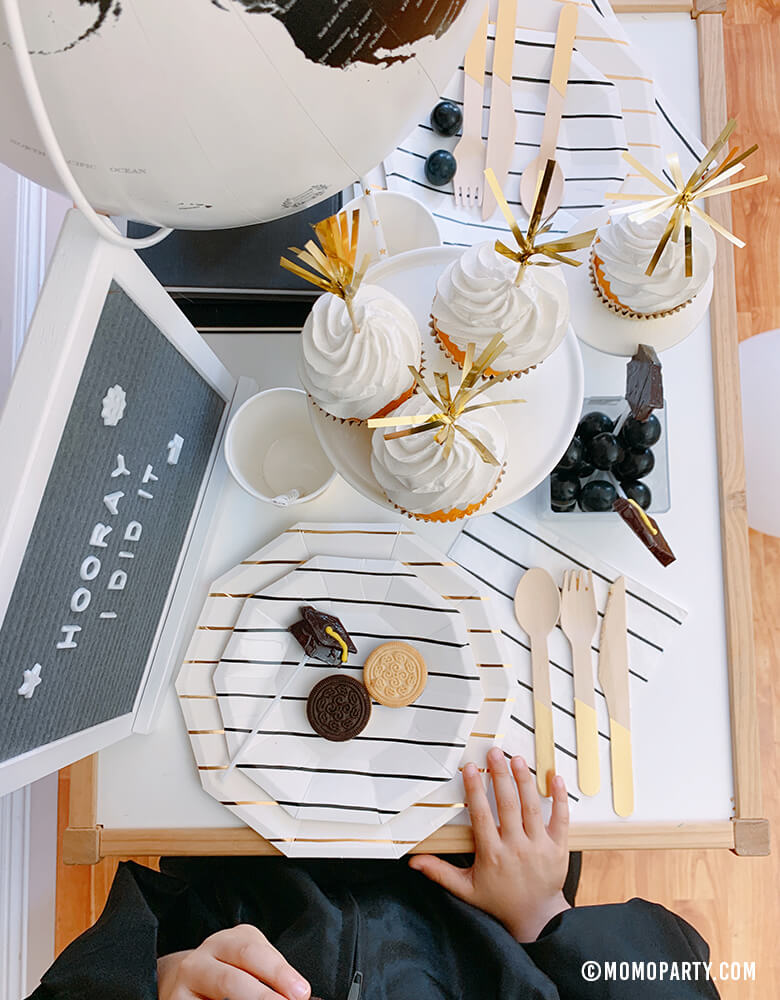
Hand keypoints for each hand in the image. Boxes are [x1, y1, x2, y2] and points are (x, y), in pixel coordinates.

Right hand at [157, 924, 310, 999]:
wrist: (181, 981)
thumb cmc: (229, 971)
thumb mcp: (248, 963)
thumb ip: (270, 975)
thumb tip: (298, 996)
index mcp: (227, 942)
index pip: (253, 953)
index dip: (279, 973)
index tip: (301, 993)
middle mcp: (201, 959)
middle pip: (231, 980)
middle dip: (262, 997)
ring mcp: (184, 985)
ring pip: (216, 999)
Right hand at [409, 747, 570, 941]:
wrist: (536, 918)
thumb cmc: (500, 901)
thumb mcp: (466, 889)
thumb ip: (441, 873)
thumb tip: (414, 862)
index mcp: (493, 855)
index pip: (482, 816)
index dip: (474, 790)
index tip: (469, 768)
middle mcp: (516, 847)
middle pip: (508, 805)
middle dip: (500, 775)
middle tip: (495, 752)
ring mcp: (539, 846)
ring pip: (532, 807)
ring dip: (524, 780)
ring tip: (517, 759)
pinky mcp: (558, 848)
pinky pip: (561, 819)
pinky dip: (560, 798)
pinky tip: (556, 778)